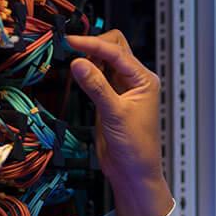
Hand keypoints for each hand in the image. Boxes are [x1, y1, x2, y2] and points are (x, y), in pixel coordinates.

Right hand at [66, 30, 172, 215]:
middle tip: (71, 51)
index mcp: (144, 80)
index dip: (93, 44)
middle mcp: (135, 82)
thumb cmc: (137, 148)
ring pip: (104, 61)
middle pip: (113, 48)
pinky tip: (78, 75)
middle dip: (93, 46)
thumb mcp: (115, 114)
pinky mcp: (109, 98)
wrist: (133, 172)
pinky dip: (86, 72)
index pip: (117, 52)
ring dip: (89, 58)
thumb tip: (79, 63)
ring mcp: (121, 89)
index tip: (71, 43)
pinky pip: (96, 76)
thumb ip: (97, 87)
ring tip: (73, 63)